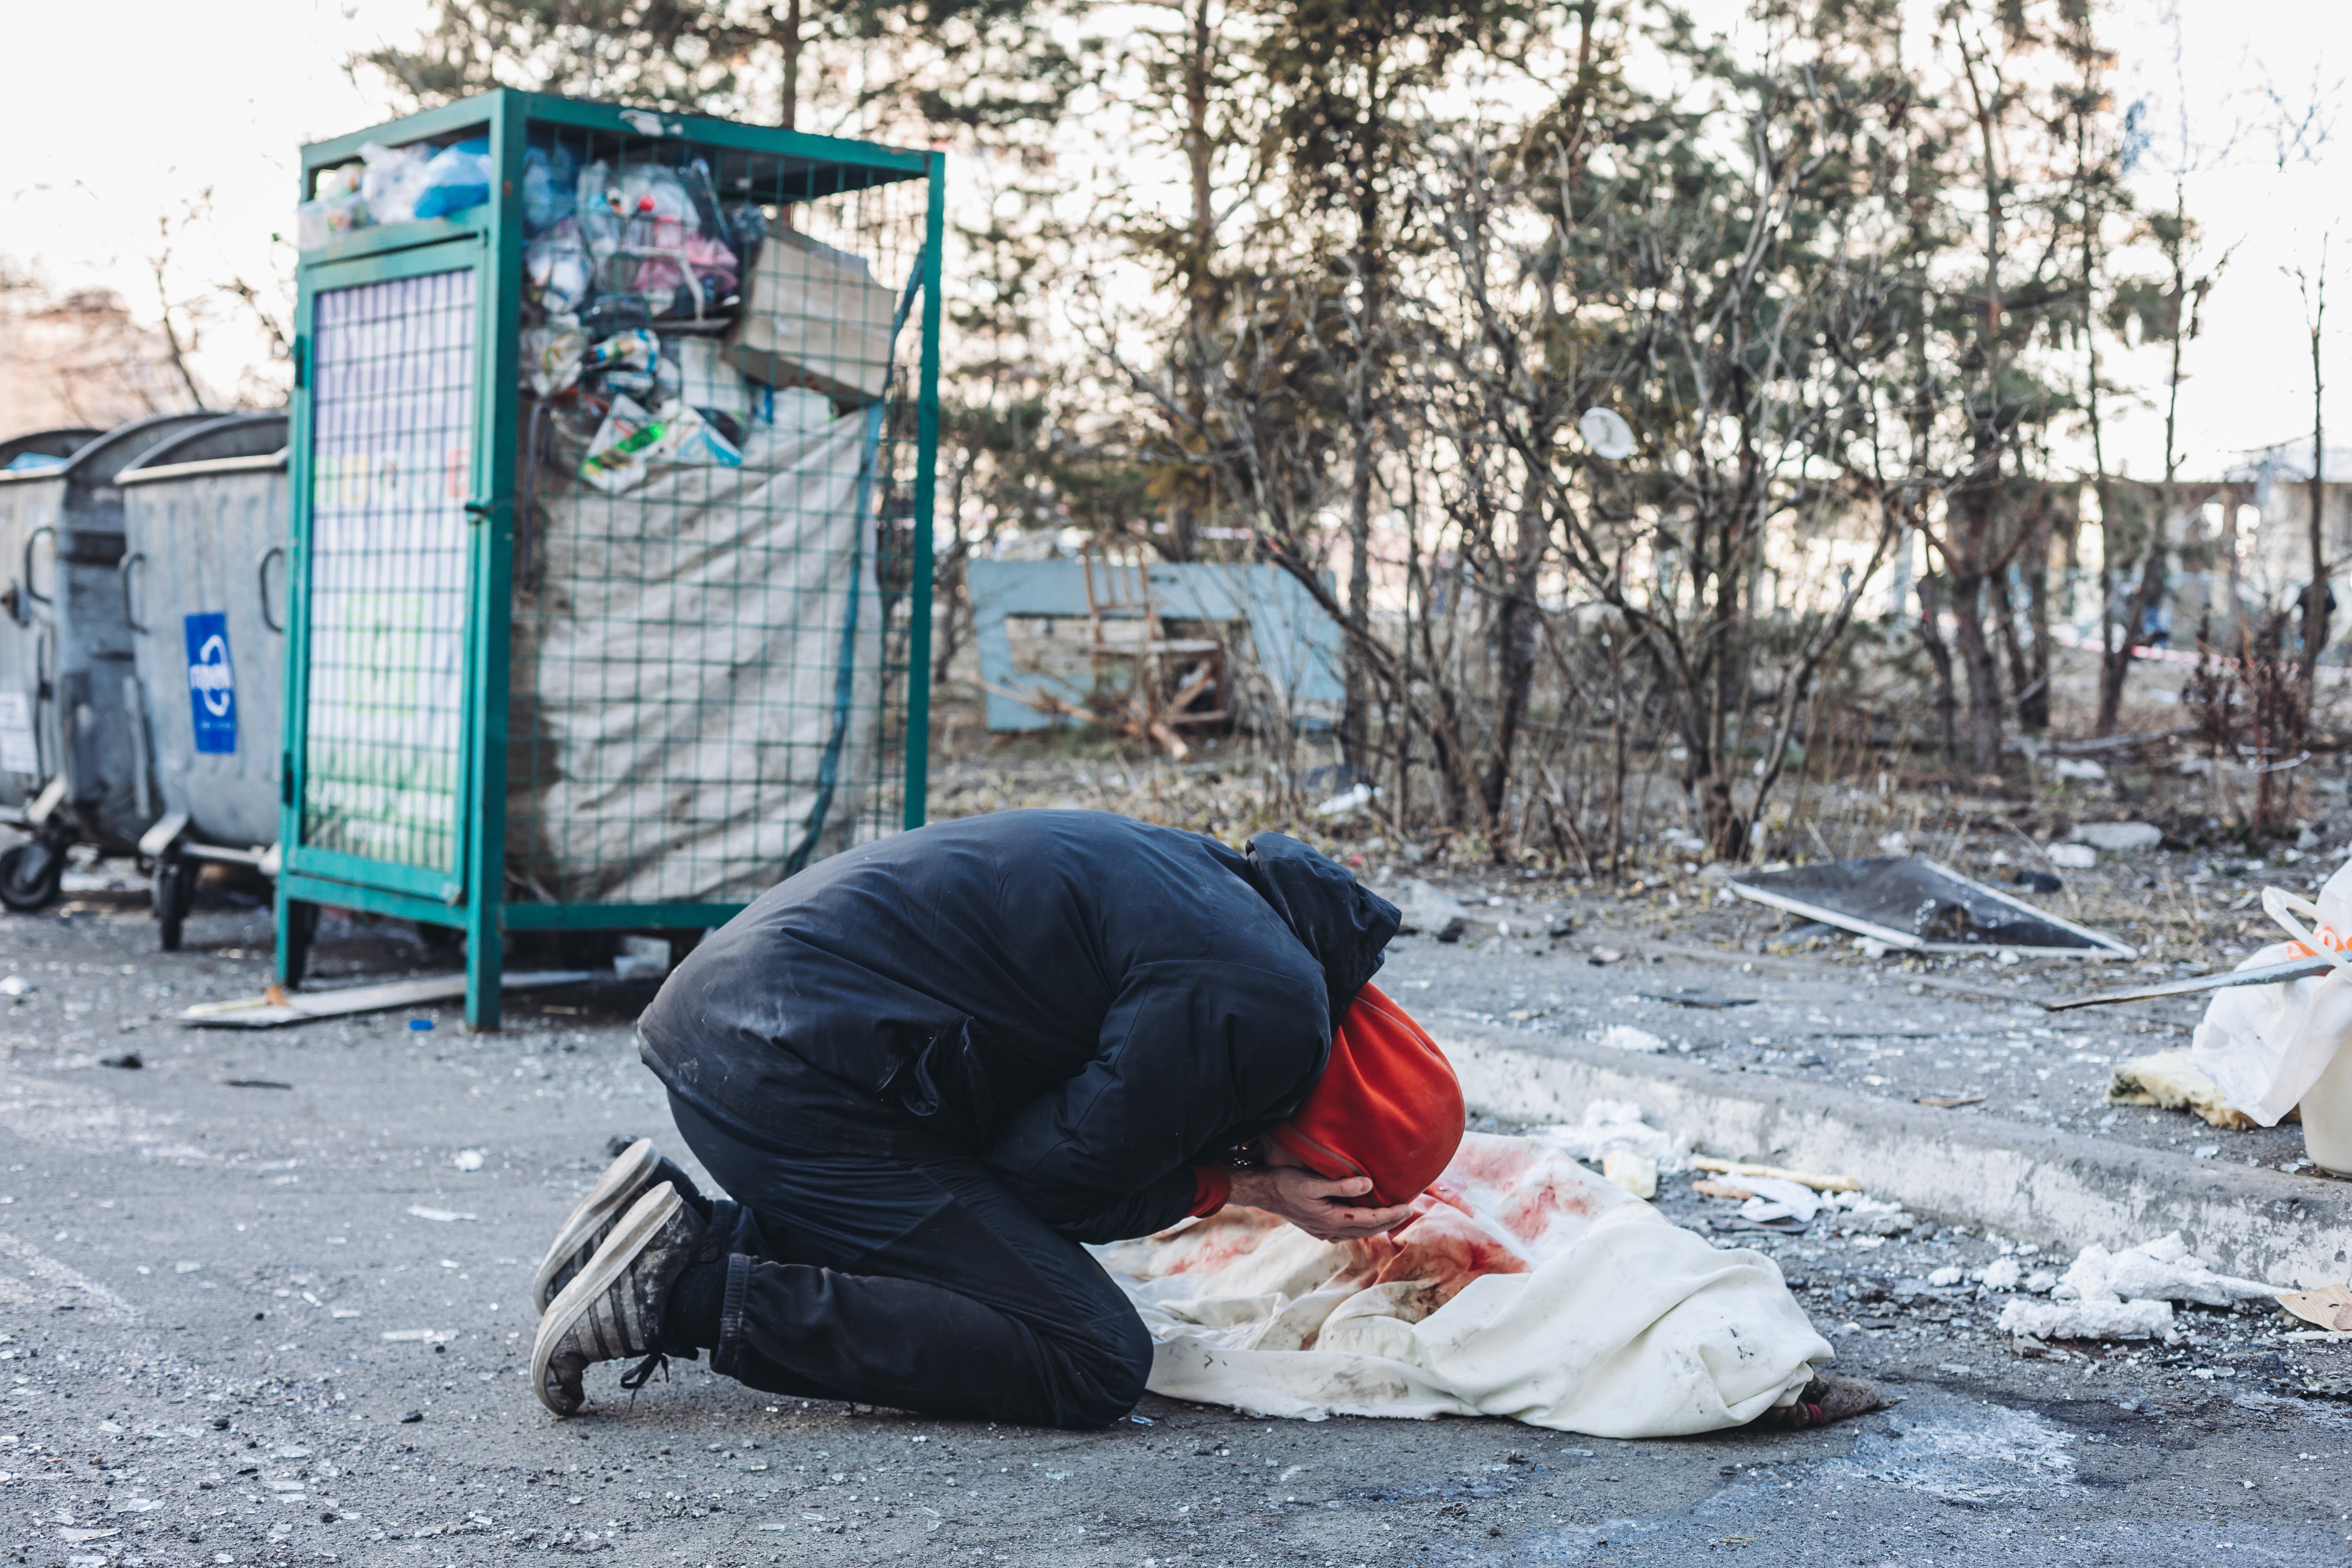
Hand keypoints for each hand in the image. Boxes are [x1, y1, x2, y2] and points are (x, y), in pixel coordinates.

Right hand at [1226, 1164, 1416, 1242]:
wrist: (1264, 1192)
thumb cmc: (1287, 1183)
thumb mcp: (1313, 1181)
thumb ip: (1341, 1185)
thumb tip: (1369, 1185)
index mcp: (1332, 1219)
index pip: (1370, 1219)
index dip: (1391, 1215)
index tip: (1408, 1208)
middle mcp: (1330, 1230)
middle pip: (1367, 1229)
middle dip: (1389, 1222)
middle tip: (1408, 1212)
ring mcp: (1323, 1233)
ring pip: (1358, 1233)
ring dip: (1377, 1226)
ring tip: (1392, 1218)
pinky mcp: (1318, 1230)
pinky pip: (1346, 1233)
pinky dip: (1360, 1229)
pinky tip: (1363, 1224)